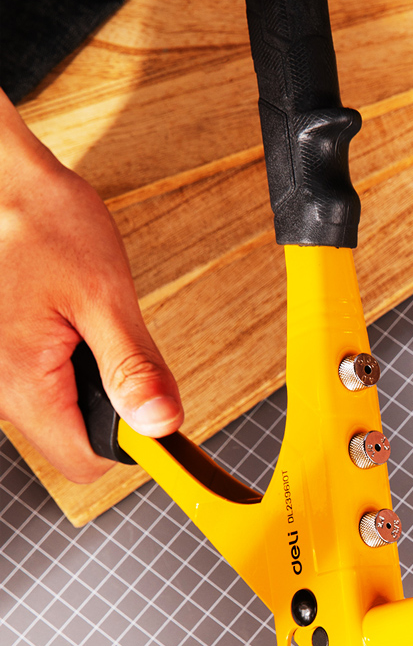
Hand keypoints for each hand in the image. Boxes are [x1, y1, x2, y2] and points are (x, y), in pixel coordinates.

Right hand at [0, 91, 182, 482]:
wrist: (0, 184)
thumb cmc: (43, 224)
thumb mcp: (104, 294)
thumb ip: (134, 366)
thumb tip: (162, 424)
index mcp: (19, 383)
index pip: (84, 460)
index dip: (131, 442)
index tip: (158, 407)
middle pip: (71, 436)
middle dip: (109, 401)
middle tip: (113, 340)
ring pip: (58, 409)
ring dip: (87, 377)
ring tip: (83, 320)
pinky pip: (41, 382)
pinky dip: (66, 361)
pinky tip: (65, 319)